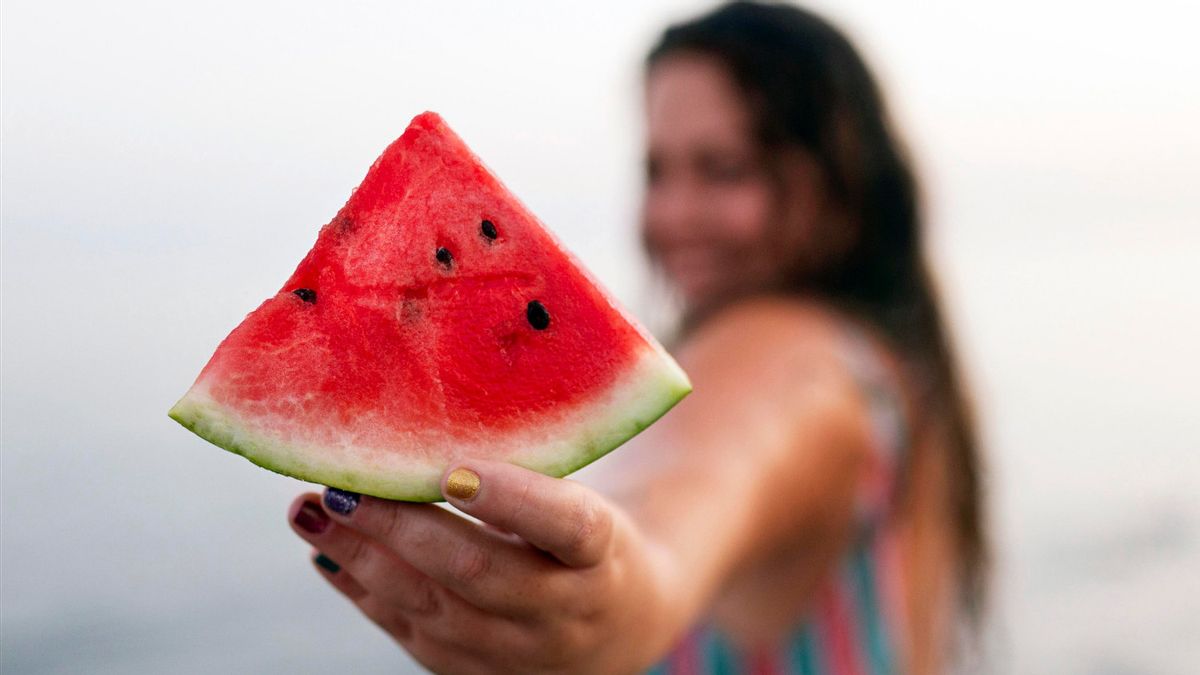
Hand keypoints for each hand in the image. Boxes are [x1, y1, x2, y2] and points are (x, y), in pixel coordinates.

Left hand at [288, 460, 676, 673]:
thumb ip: (540, 463)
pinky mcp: (477, 674)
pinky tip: (327, 553)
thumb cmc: (593, 540)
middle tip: (343, 485)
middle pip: (477, 572)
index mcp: (603, 555)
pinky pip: (412, 634)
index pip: (568, 527)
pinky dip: (364, 592)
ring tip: (311, 511)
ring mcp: (518, 652)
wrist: (620, 626)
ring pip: (431, 609)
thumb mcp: (591, 498)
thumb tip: (462, 395)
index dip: (513, 499)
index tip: (456, 469)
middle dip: (399, 527)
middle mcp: (564, 611)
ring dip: (362, 558)